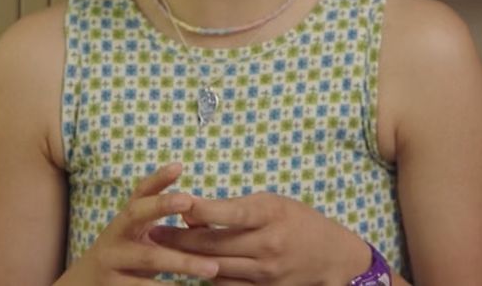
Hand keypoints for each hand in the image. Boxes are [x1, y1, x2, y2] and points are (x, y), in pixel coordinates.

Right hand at [59, 163, 220, 283]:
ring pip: (149, 258)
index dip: (158, 179)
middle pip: (136, 214)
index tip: (178, 167)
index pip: (140, 192)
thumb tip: (203, 214)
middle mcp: (115, 235)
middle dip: (162, 205)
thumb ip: (168, 225)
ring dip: (183, 262)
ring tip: (212, 268)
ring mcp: (111, 261)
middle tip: (190, 201)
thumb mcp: (142, 235)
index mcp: (127, 219)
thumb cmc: (128, 255)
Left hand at [149, 192, 369, 285]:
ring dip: (184, 259)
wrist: (331, 256)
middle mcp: (268, 245)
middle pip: (213, 244)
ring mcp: (265, 272)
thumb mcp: (271, 203)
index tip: (173, 204)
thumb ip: (234, 208)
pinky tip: (187, 270)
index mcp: (272, 215)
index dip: (200, 208)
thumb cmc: (297, 221)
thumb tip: (191, 212)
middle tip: (150, 230)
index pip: (230, 212)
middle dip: (177, 237)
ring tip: (159, 250)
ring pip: (213, 268)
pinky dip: (204, 277)